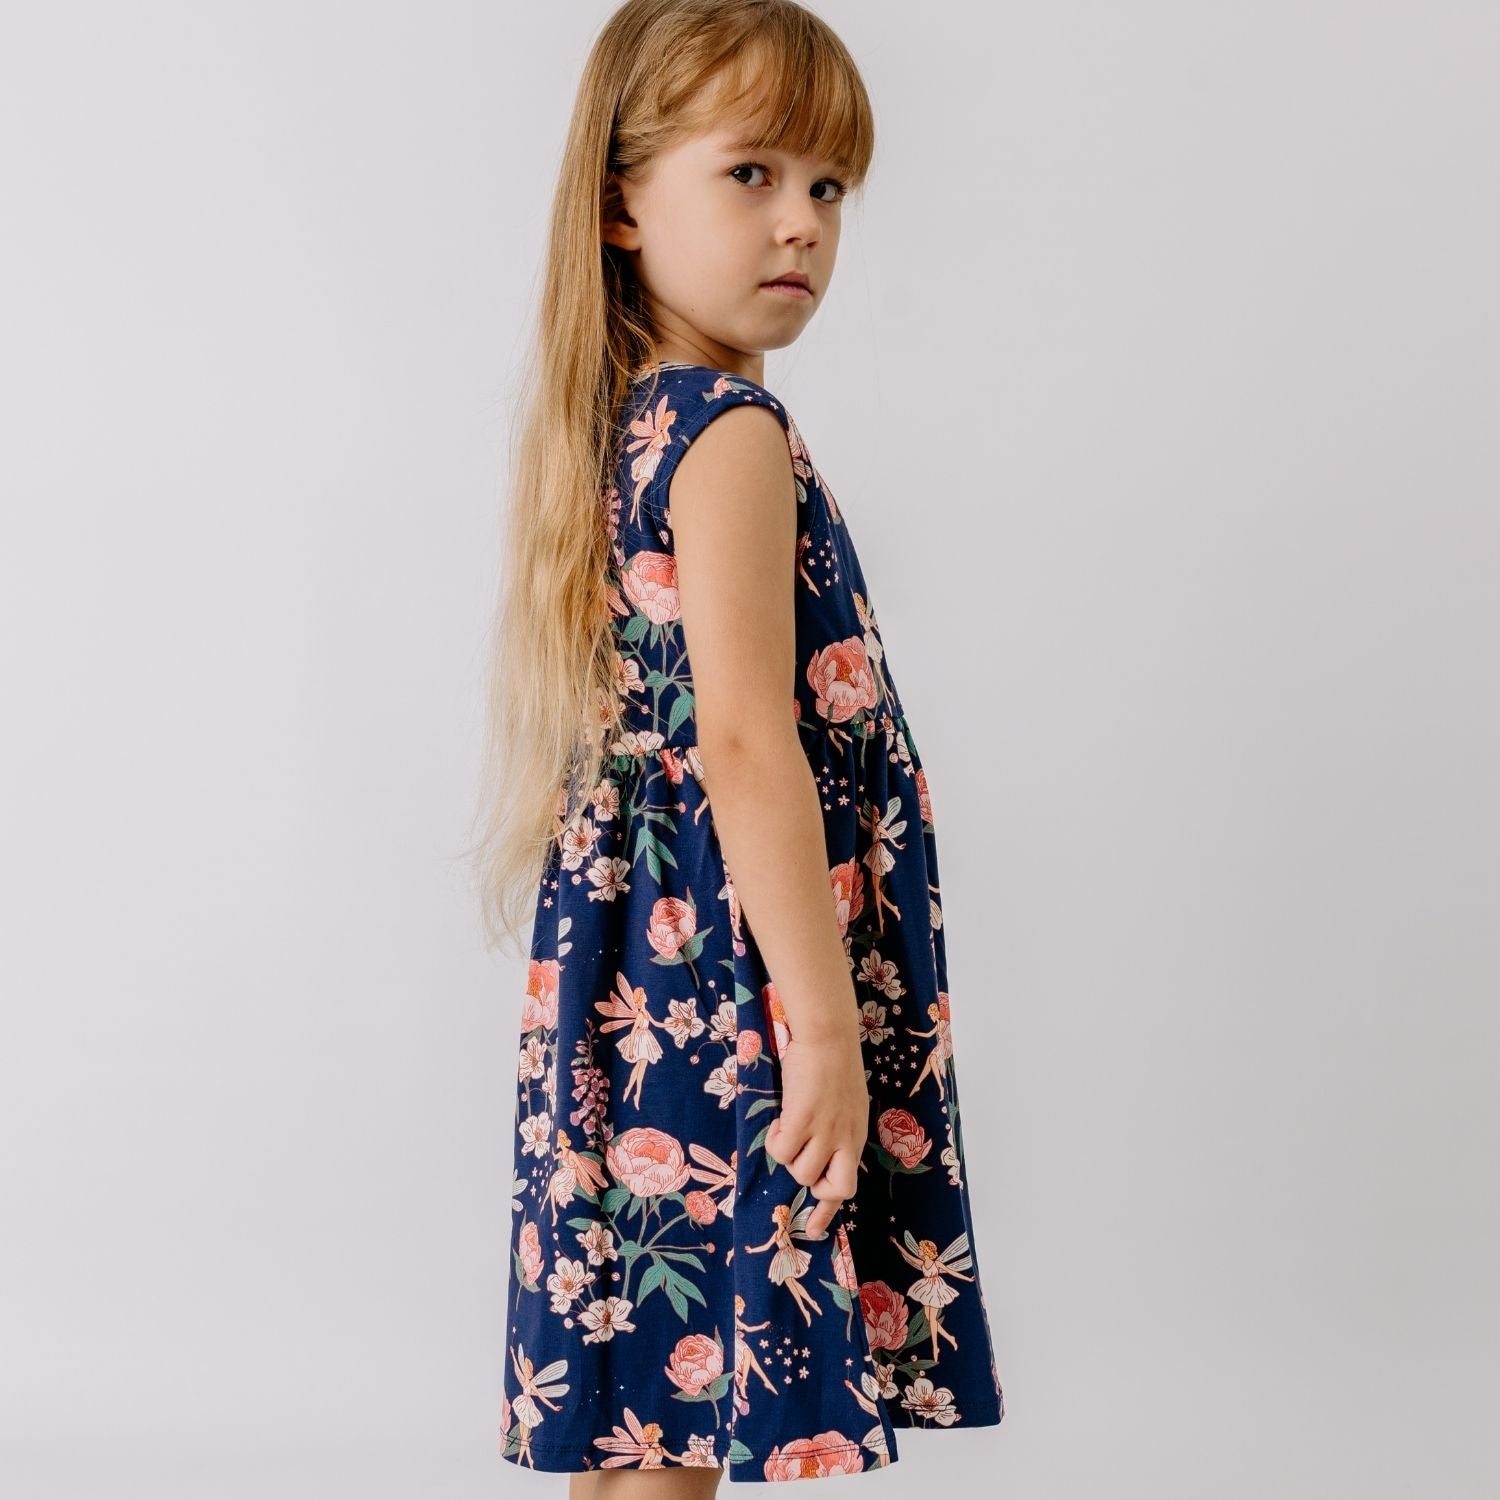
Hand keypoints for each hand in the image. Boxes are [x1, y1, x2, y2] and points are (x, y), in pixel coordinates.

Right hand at [765, 1024, 868, 1237]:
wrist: (829, 1035)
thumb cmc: (834, 1062)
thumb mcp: (847, 1103)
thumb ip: (837, 1128)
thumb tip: (817, 1147)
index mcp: (855, 1136)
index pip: (848, 1185)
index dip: (829, 1211)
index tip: (816, 1229)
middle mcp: (845, 1139)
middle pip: (834, 1189)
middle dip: (813, 1186)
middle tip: (799, 1160)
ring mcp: (825, 1131)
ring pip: (801, 1172)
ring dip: (788, 1156)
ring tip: (787, 1127)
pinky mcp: (802, 1119)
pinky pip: (781, 1150)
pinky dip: (774, 1140)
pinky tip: (779, 1119)